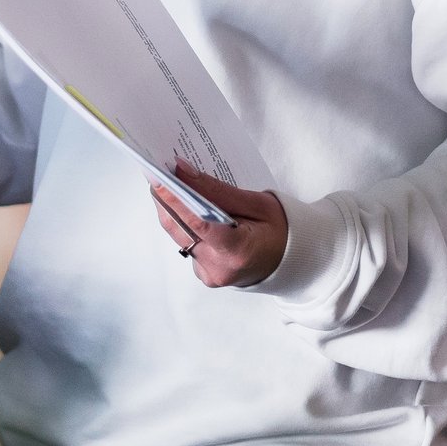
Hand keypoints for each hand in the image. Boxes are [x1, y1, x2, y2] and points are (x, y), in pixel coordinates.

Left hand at [150, 162, 286, 287]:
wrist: (290, 261)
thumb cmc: (279, 231)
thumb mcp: (258, 203)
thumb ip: (218, 191)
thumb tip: (183, 172)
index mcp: (237, 251)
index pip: (198, 223)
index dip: (174, 198)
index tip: (158, 176)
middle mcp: (219, 268)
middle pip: (180, 228)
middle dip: (166, 198)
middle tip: (156, 171)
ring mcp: (209, 274)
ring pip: (179, 235)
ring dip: (172, 209)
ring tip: (168, 183)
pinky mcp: (202, 273)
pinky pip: (186, 243)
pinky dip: (184, 223)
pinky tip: (186, 207)